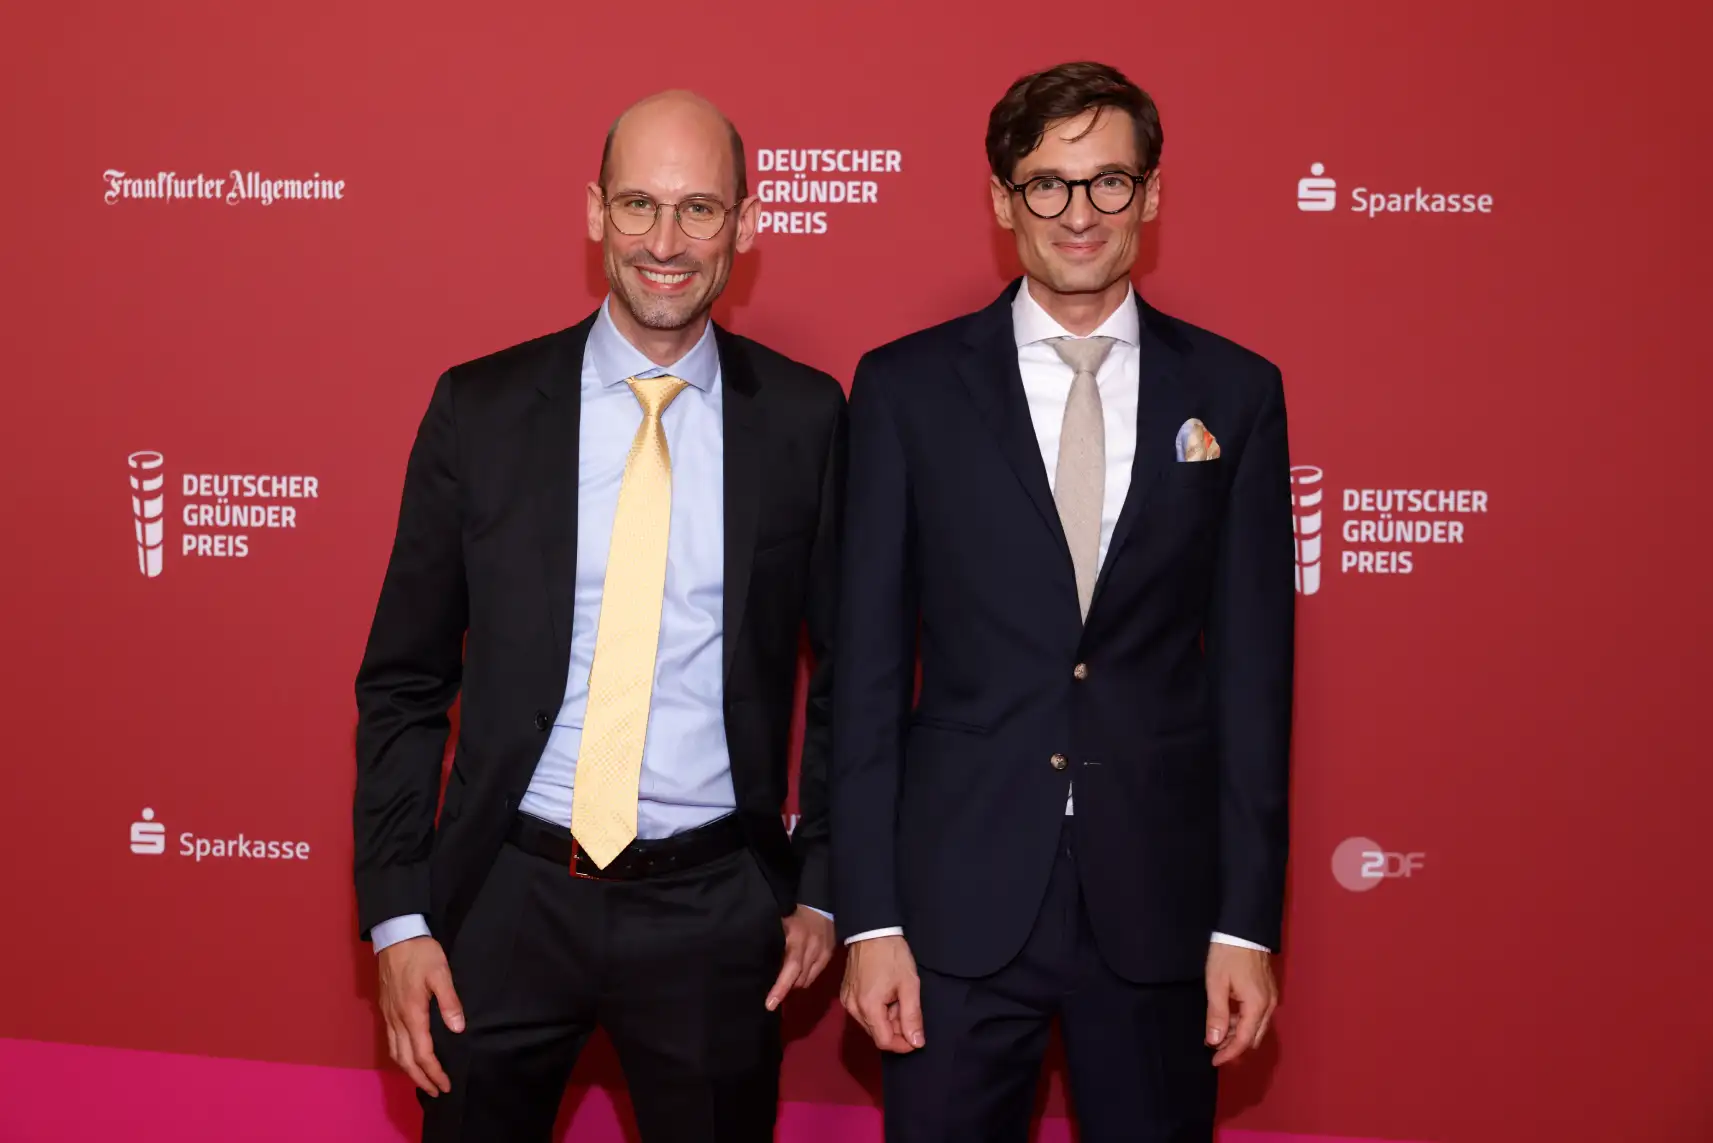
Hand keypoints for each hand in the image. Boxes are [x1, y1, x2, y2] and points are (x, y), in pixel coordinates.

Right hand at [377, 936, 463, 1094]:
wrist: (396, 935)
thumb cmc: (421, 954)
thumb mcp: (441, 974)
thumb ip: (450, 1002)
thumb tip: (457, 1029)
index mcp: (412, 1014)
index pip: (423, 1054)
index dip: (434, 1072)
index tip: (445, 1085)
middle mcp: (397, 1019)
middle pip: (405, 1060)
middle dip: (420, 1079)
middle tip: (435, 1091)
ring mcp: (389, 1015)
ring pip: (394, 1053)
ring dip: (408, 1071)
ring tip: (423, 1080)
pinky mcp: (386, 1009)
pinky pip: (390, 1041)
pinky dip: (400, 1056)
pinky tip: (408, 1057)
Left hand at [766, 906, 836, 1010]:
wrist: (820, 903)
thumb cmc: (794, 914)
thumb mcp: (781, 926)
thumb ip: (774, 945)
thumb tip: (761, 965)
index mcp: (797, 939)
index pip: (790, 968)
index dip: (780, 988)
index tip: (770, 1004)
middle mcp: (812, 947)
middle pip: (799, 978)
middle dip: (785, 990)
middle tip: (773, 998)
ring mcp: (823, 951)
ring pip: (807, 979)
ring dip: (795, 985)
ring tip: (784, 987)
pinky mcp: (829, 954)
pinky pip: (816, 974)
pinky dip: (806, 980)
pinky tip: (798, 979)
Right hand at [840, 934, 923, 1051]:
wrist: (872, 931)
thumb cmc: (892, 956)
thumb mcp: (909, 985)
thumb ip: (912, 1017)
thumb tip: (917, 1042)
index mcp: (868, 1007)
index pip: (884, 1042)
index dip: (902, 1044)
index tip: (916, 1037)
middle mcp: (853, 1008)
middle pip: (876, 1034)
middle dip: (896, 1030)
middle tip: (909, 1011)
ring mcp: (847, 1001)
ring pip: (870, 1024)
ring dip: (886, 1020)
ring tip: (898, 999)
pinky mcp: (845, 993)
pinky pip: (862, 1012)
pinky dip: (876, 1011)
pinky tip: (886, 995)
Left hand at [1204, 942, 1276, 1065]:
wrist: (1243, 928)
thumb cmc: (1227, 954)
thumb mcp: (1216, 984)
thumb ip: (1217, 1015)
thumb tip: (1215, 1041)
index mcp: (1257, 1005)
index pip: (1245, 1040)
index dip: (1229, 1053)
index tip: (1214, 1061)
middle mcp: (1268, 1005)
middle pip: (1254, 1037)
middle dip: (1235, 1046)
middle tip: (1214, 1049)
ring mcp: (1270, 997)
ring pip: (1256, 1027)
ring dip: (1238, 1034)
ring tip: (1216, 1033)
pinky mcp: (1267, 990)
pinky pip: (1257, 1015)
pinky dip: (1243, 1021)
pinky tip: (1228, 1017)